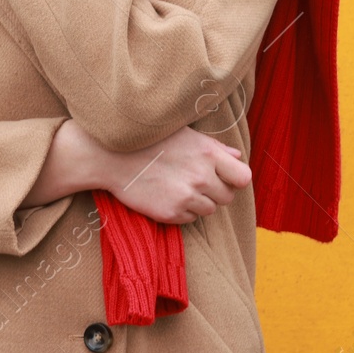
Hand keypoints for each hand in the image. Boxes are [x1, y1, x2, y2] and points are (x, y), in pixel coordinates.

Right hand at [98, 125, 251, 225]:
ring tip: (178, 187)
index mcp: (208, 154)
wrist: (110, 155)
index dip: (235, 179)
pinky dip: (182, 211)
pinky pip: (189, 219)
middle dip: (216, 191)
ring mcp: (186, 197)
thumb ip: (213, 147)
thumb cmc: (148, 139)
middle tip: (195, 181)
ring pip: (209, 210)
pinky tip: (167, 195)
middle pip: (227, 197)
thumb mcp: (184, 134)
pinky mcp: (170, 213)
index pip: (243, 177)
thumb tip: (237, 155)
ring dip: (199, 202)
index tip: (224, 177)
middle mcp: (201, 177)